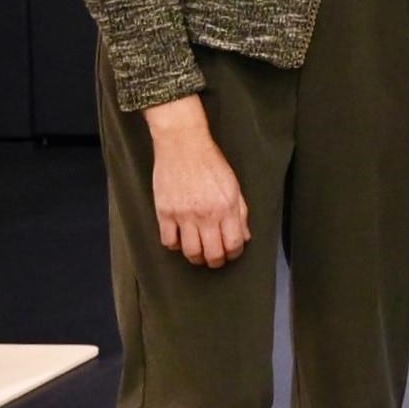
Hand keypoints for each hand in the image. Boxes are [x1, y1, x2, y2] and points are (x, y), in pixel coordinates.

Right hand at [144, 95, 250, 267]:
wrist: (183, 145)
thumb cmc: (211, 163)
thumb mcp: (233, 185)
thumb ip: (240, 213)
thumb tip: (244, 236)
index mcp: (227, 207)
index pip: (234, 243)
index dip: (234, 253)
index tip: (231, 253)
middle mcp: (206, 214)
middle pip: (212, 254)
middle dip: (216, 261)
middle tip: (215, 259)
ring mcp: (184, 215)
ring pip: (190, 252)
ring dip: (196, 257)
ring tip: (198, 252)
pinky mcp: (164, 212)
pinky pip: (168, 241)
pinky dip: (174, 245)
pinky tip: (179, 238)